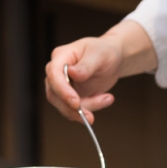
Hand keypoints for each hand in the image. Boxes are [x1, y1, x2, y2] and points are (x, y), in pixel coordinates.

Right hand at [43, 20, 159, 121]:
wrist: (112, 59)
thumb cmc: (104, 51)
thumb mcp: (99, 55)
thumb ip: (86, 66)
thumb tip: (72, 73)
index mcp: (61, 56)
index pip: (54, 74)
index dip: (62, 90)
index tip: (75, 102)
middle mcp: (57, 71)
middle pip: (54, 94)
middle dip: (71, 108)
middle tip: (90, 116)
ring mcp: (61, 85)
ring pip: (63, 105)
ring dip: (84, 110)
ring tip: (107, 99)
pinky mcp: (69, 96)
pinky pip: (73, 110)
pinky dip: (89, 109)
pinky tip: (106, 99)